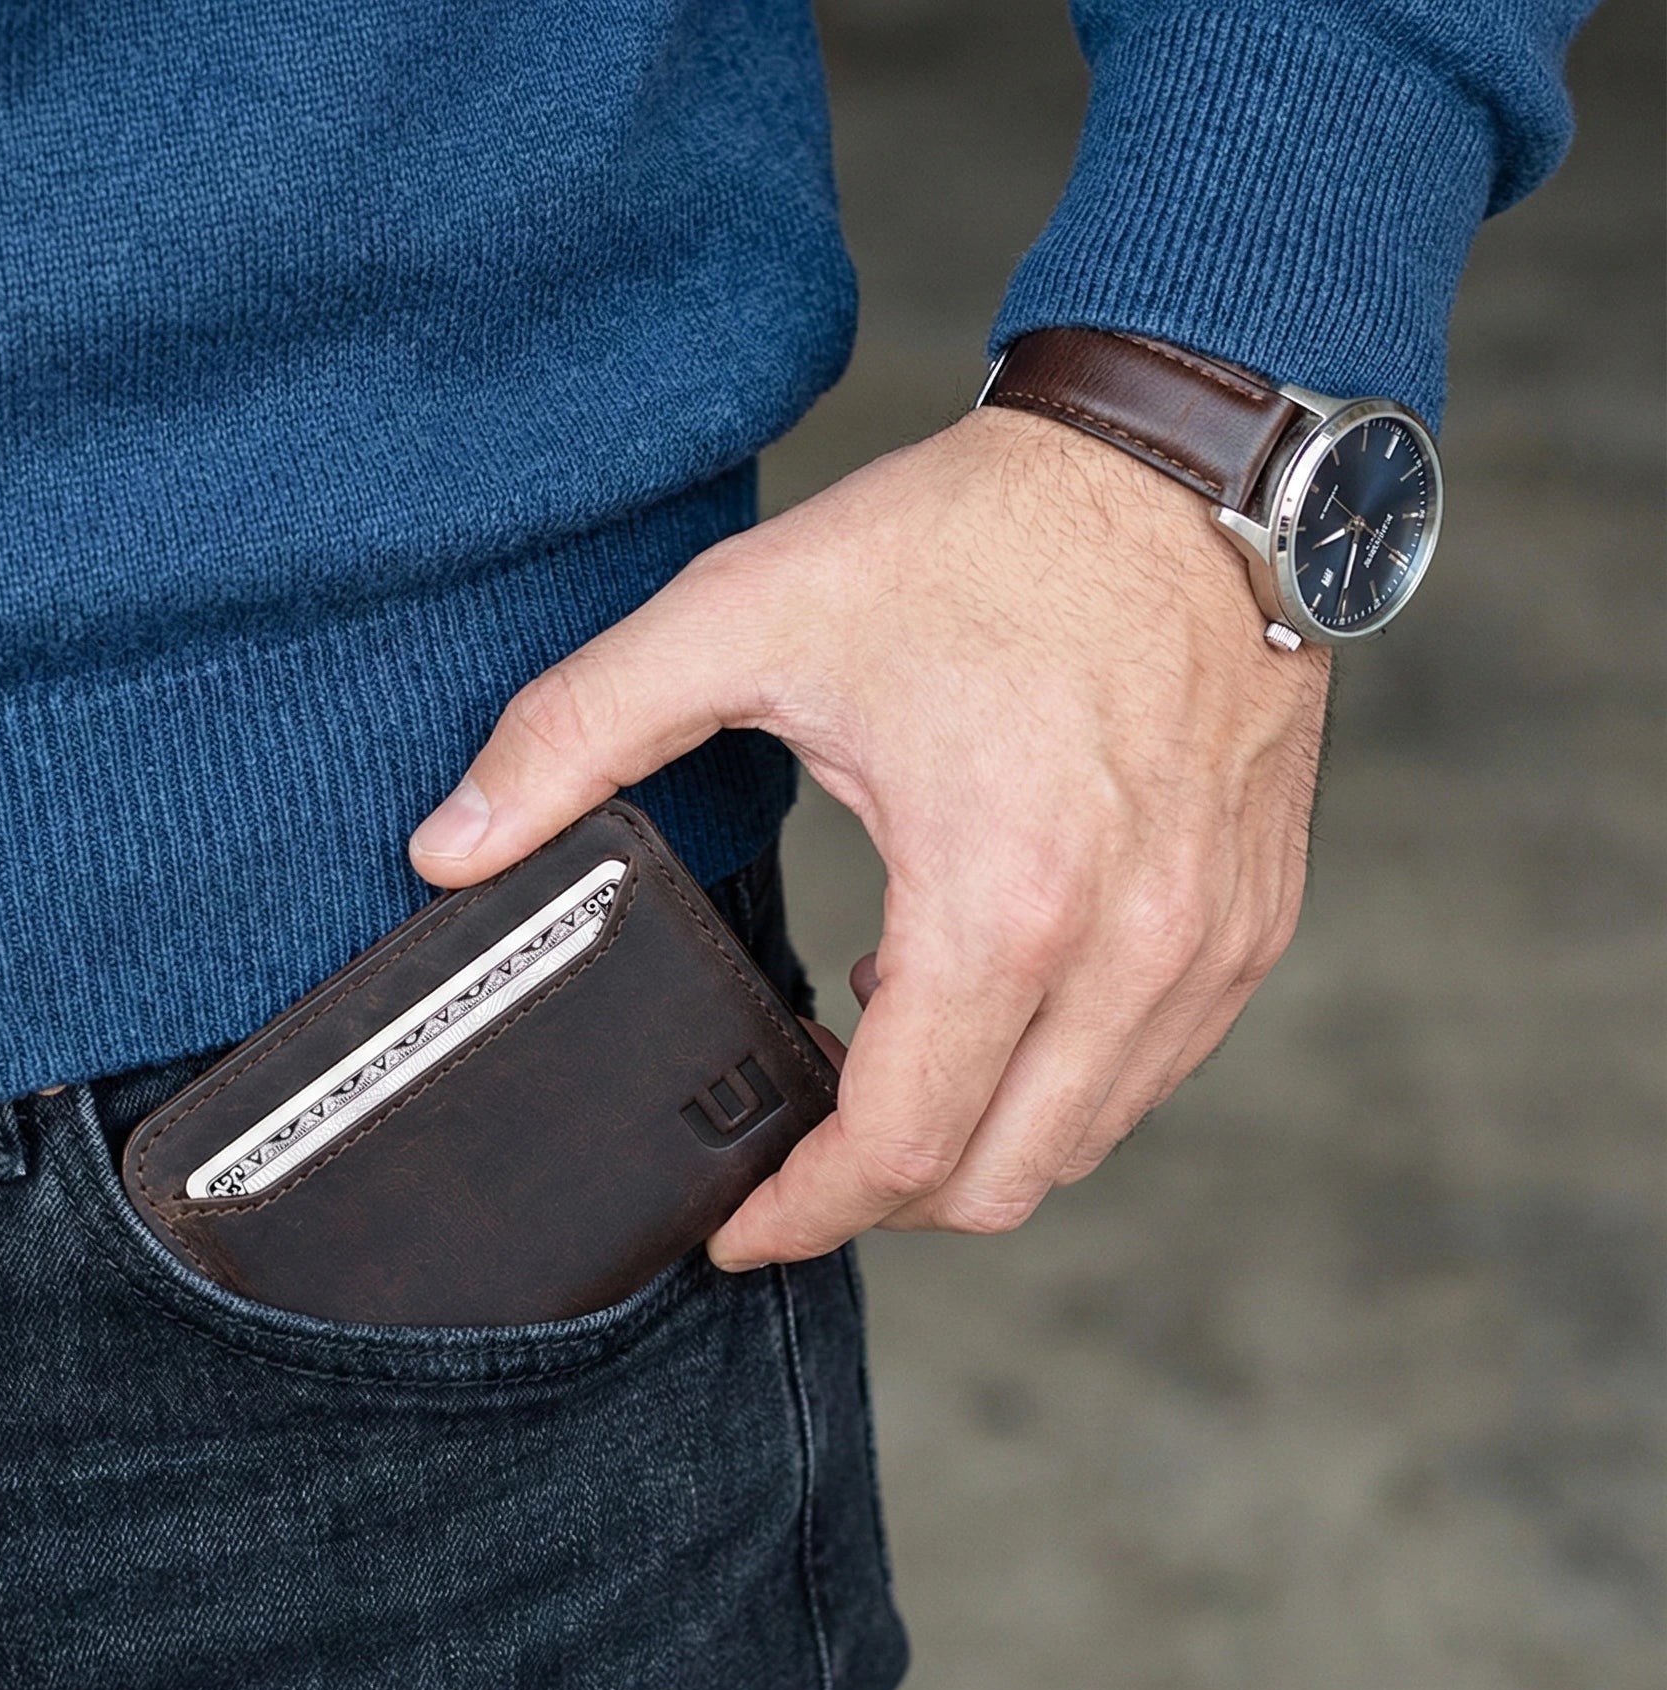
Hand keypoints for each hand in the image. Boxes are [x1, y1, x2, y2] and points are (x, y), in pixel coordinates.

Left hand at [408, 406, 1330, 1268]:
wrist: (1181, 455)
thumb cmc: (978, 536)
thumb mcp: (746, 617)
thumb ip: (576, 735)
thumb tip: (448, 848)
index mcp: (1000, 902)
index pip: (898, 1148)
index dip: (804, 1215)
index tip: (741, 1225)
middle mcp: (1128, 951)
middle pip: (997, 1183)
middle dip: (881, 1200)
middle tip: (797, 1154)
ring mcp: (1208, 945)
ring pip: (1081, 1141)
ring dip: (970, 1140)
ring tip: (881, 1048)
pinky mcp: (1251, 921)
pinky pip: (1149, 1069)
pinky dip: (1055, 1077)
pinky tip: (982, 988)